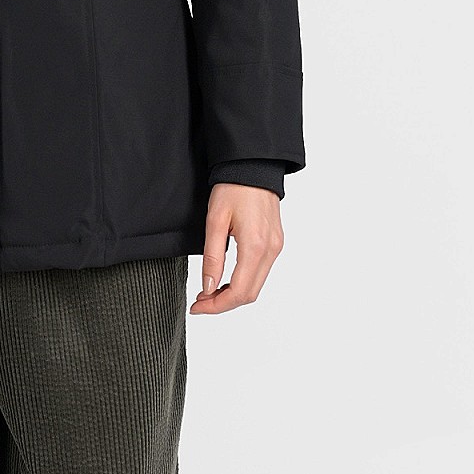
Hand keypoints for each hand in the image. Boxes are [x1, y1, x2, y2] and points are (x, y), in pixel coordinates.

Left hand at [190, 183, 283, 315]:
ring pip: (256, 286)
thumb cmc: (233, 188)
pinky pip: (261, 272)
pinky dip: (243, 282)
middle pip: (250, 294)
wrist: (253, 167)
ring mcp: (276, 247)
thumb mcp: (215, 222)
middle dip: (223, 304)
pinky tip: (226, 279)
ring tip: (209, 291)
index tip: (197, 306)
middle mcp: (271, 250)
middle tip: (200, 302)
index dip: (216, 305)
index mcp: (255, 246)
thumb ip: (212, 258)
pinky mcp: (276, 243)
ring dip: (233, 294)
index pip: (239, 292)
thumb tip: (208, 288)